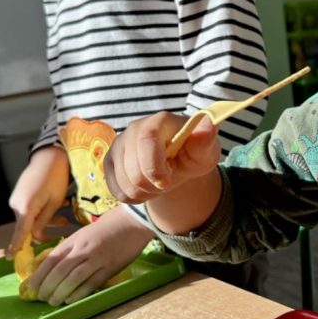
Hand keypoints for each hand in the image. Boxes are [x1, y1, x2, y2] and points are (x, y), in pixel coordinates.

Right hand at [6, 146, 69, 256]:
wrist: (49, 157)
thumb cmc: (56, 179)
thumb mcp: (54, 203)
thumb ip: (45, 221)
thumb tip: (37, 236)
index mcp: (25, 208)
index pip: (20, 233)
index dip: (16, 246)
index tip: (11, 258)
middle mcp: (16, 204)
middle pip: (28, 226)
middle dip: (45, 227)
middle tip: (64, 222)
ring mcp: (17, 199)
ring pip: (31, 217)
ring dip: (47, 217)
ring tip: (63, 207)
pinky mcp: (20, 195)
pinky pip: (30, 209)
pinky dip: (42, 209)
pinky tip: (56, 201)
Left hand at [23, 205, 152, 304]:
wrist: (131, 223)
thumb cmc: (105, 230)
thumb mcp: (83, 235)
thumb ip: (69, 249)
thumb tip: (51, 267)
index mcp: (74, 241)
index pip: (51, 260)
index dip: (39, 275)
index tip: (31, 287)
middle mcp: (83, 250)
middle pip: (59, 271)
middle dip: (47, 287)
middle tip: (41, 298)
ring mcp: (97, 259)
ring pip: (73, 279)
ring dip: (60, 293)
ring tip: (53, 302)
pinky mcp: (110, 268)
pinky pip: (91, 283)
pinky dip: (78, 293)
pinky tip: (70, 300)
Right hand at [104, 111, 220, 203]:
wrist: (179, 161)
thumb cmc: (194, 154)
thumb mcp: (206, 151)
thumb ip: (206, 141)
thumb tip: (208, 123)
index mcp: (159, 121)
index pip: (145, 141)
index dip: (154, 167)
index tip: (168, 182)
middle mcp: (134, 128)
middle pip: (133, 170)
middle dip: (154, 185)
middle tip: (169, 182)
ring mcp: (119, 144)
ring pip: (124, 183)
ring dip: (145, 192)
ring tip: (159, 183)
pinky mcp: (109, 160)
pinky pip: (116, 190)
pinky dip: (133, 197)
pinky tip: (146, 187)